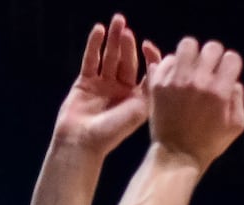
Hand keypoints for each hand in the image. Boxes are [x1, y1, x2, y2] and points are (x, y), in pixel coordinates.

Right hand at [53, 14, 159, 153]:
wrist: (81, 144)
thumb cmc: (112, 132)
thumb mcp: (141, 108)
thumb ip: (152, 86)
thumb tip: (162, 62)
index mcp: (136, 97)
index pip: (145, 69)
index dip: (149, 55)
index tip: (146, 45)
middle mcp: (120, 89)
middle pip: (127, 60)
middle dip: (128, 44)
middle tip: (127, 30)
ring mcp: (102, 85)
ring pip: (109, 57)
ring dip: (113, 39)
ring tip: (117, 21)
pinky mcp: (84, 83)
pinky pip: (91, 60)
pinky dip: (94, 45)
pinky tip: (99, 30)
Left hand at [147, 37, 243, 169]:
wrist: (175, 156)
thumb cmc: (208, 143)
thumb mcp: (236, 125)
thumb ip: (238, 98)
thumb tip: (232, 81)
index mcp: (220, 90)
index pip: (231, 57)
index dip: (230, 65)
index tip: (224, 74)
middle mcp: (198, 81)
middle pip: (211, 47)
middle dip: (213, 57)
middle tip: (207, 70)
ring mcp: (176, 81)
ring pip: (187, 45)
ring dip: (192, 54)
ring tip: (190, 67)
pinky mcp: (158, 85)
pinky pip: (167, 60)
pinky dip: (172, 64)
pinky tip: (175, 76)